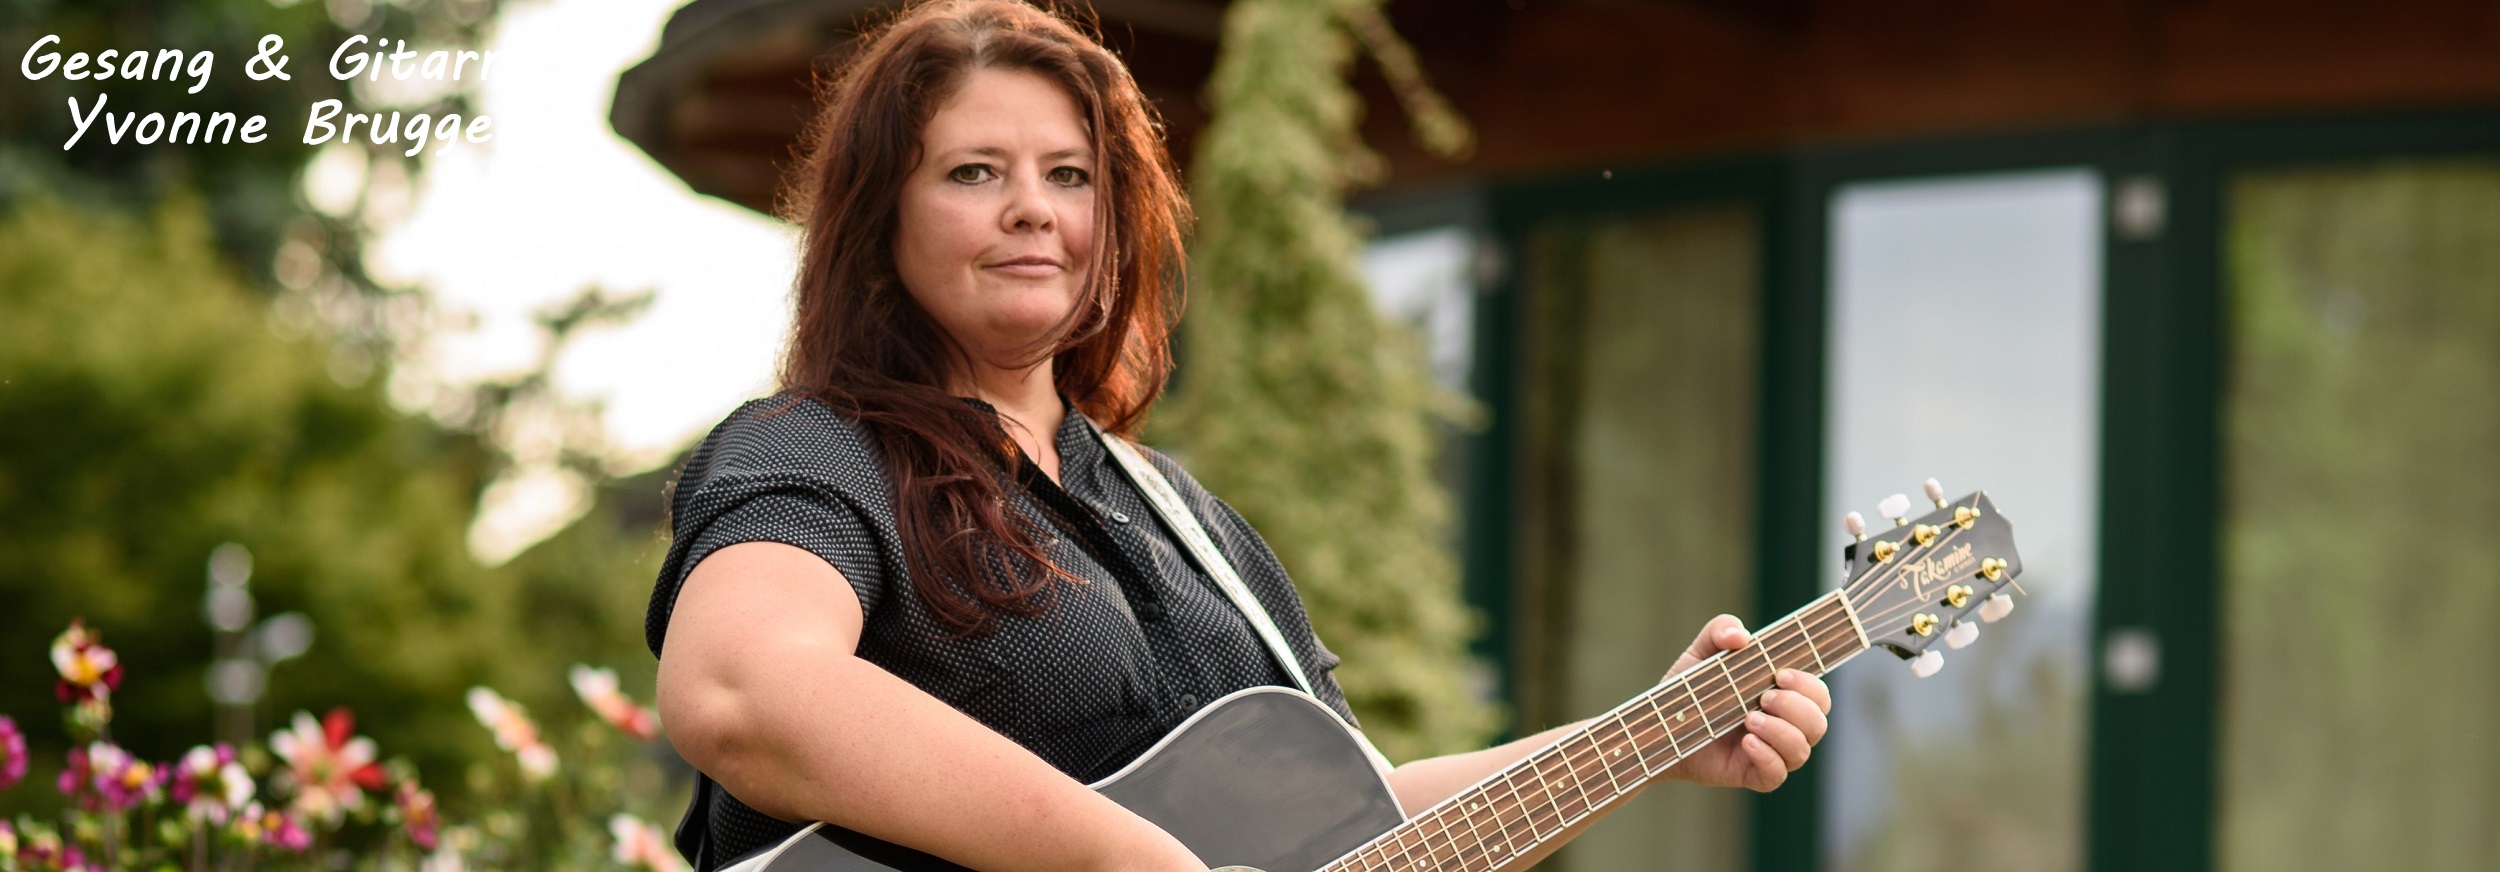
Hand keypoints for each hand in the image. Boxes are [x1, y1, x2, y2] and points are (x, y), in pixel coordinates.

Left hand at [1660, 615, 1830, 791]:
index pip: (1818, 694)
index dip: (1809, 684)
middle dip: (1797, 708)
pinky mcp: (1753, 775)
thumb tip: (1741, 635)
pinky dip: (1767, 757)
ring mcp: (1771, 752)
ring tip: (1749, 718)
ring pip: (1802, 749)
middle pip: (1818, 722)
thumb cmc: (1690, 690)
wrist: (1662, 726)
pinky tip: (1747, 742)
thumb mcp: (1701, 652)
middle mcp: (1784, 725)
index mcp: (1782, 696)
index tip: (1780, 675)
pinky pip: (1777, 775)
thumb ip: (1720, 629)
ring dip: (1781, 732)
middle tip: (1764, 697)